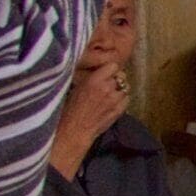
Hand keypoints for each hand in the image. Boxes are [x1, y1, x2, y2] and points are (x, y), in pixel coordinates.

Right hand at [49, 62, 128, 176]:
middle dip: (116, 79)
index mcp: (94, 80)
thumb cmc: (68, 109)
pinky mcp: (119, 111)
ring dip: (119, 90)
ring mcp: (115, 100)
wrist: (73, 130)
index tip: (106, 73)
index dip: (110, 69)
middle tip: (108, 84)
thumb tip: (97, 73)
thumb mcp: (76, 87)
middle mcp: (107, 88)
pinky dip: (122, 100)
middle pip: (121, 76)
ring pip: (126, 88)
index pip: (113, 66)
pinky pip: (127, 99)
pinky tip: (113, 103)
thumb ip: (90, 79)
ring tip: (110, 95)